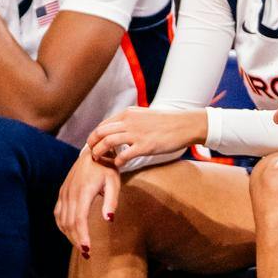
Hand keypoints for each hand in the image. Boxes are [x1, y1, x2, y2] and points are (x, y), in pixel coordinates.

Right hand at [52, 150, 120, 258]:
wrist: (93, 153)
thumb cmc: (106, 168)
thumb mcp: (114, 182)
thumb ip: (112, 201)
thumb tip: (109, 220)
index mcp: (83, 192)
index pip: (79, 219)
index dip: (82, 236)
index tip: (88, 250)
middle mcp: (70, 194)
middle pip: (69, 223)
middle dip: (77, 241)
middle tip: (87, 254)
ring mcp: (64, 193)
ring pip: (62, 220)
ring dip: (70, 235)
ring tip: (81, 247)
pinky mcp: (61, 193)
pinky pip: (58, 214)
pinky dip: (63, 226)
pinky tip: (71, 234)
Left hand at [85, 107, 206, 167]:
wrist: (185, 125)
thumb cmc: (167, 122)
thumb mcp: (145, 115)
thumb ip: (131, 121)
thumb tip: (120, 129)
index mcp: (128, 113)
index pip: (103, 124)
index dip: (95, 136)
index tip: (95, 145)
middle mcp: (129, 121)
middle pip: (100, 132)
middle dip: (92, 144)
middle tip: (92, 154)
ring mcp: (136, 133)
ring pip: (107, 142)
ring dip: (100, 153)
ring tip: (100, 160)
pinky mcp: (145, 146)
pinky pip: (123, 155)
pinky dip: (117, 161)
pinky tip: (118, 165)